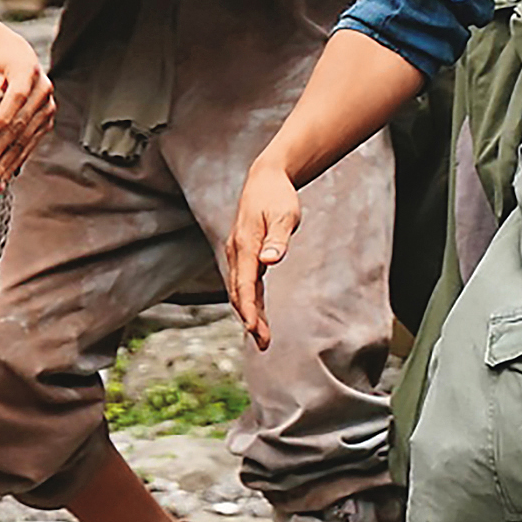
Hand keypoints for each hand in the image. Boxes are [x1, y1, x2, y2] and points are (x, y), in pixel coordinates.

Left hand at [0, 27, 53, 189]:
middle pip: (21, 123)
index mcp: (27, 71)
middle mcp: (43, 90)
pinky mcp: (45, 123)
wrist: (16, 58)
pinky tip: (3, 178)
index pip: (16, 96)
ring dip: (8, 162)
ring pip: (26, 139)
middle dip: (1, 148)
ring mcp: (47, 108)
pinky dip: (15, 163)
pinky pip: (29, 146)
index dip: (3, 116)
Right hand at [222, 160, 302, 347]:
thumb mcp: (285, 215)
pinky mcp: (244, 254)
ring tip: (263, 339)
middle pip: (239, 292)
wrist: (265, 178)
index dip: (248, 308)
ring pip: (240, 290)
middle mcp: (236, 251)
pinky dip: (250, 302)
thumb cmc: (278, 196)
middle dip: (250, 319)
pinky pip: (245, 283)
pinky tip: (259, 317)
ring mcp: (238, 254)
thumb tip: (271, 260)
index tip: (253, 329)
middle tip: (263, 343)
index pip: (244, 283)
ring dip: (249, 314)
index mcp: (245, 244)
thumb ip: (278, 239)